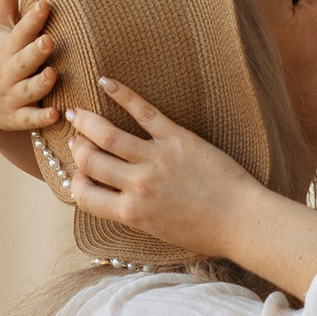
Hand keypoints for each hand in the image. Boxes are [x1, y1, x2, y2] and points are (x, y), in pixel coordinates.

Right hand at [0, 0, 58, 145]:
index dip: (31, 19)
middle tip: (48, 41)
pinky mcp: (19, 117)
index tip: (44, 5)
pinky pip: (31, 119)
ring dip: (40, 84)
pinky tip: (58, 115)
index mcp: (8, 46)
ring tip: (52, 75)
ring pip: (28, 91)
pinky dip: (42, 119)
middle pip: (23, 61)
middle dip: (34, 52)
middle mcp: (10, 71)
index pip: (20, 31)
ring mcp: (13, 95)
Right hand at [61, 81, 263, 257]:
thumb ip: (134, 215)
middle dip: (77, 148)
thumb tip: (114, 200)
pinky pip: (144, 112)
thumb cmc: (206, 232)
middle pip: (91, 161)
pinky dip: (123, 94)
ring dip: (86, 121)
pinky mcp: (177, 138)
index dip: (74, 183)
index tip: (78, 175)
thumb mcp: (160, 232)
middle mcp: (138, 185)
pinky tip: (107, 83)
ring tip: (76, 113)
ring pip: (107, 134)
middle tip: (75, 139)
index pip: (84, 196)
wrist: (242, 221)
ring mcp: (156, 159)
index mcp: (132, 213)